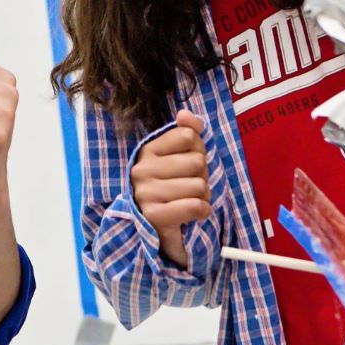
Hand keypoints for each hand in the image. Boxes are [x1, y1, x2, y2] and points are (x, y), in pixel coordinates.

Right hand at [131, 109, 209, 269]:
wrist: (159, 230)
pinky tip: (195, 213)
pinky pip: (195, 206)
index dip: (198, 151)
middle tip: (191, 187)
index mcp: (146, 151)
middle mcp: (141, 170)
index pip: (188, 137)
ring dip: (203, 196)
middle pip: (197, 161)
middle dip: (202, 176)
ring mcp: (145, 194)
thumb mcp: (180, 157)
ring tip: (190, 201)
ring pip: (199, 185)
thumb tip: (185, 114)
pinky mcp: (154, 217)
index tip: (188, 165)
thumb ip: (186, 132)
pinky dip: (203, 211)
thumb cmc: (173, 189)